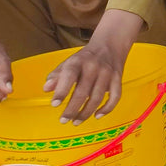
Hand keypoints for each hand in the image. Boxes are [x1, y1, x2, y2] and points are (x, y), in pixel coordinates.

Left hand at [44, 9, 141, 123]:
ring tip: (76, 122)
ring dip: (86, 112)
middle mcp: (93, 66)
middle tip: (64, 120)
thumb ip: (56, 75)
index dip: (62, 91)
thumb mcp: (68, 62)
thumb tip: (47, 89)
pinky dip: (107, 108)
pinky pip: (115, 96)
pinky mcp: (118, 78)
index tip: (54, 104)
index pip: (69, 76)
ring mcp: (107, 73)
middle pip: (83, 92)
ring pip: (97, 97)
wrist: (111, 44)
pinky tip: (98, 115)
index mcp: (78, 61)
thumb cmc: (85, 57)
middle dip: (72, 109)